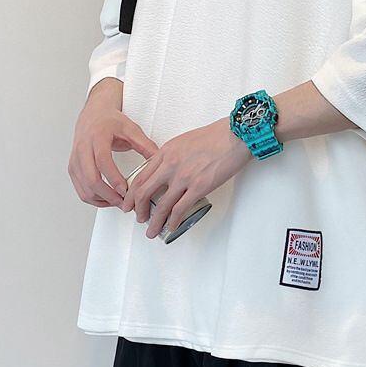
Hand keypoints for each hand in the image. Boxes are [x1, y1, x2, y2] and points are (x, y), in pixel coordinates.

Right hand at [68, 78, 159, 207]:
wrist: (94, 114)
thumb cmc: (111, 121)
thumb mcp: (131, 129)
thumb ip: (145, 145)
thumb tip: (159, 160)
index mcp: (97, 137)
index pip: (103, 161)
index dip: (113, 178)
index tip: (126, 190)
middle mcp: (83, 149)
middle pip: (91, 179)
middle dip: (109, 196)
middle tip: (125, 203)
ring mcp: (76, 160)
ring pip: (85, 188)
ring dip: (102, 200)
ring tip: (119, 202)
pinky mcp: (73, 168)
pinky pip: (81, 190)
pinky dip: (94, 199)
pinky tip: (108, 200)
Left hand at [123, 117, 252, 237]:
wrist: (235, 135)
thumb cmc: (214, 136)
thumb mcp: (183, 141)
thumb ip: (170, 156)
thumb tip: (164, 171)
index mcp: (165, 152)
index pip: (140, 176)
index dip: (132, 194)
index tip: (130, 202)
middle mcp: (170, 165)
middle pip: (144, 192)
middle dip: (138, 209)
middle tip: (139, 218)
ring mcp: (184, 177)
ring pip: (161, 206)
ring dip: (154, 222)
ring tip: (152, 230)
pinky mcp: (199, 187)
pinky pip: (180, 210)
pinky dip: (173, 221)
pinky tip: (172, 226)